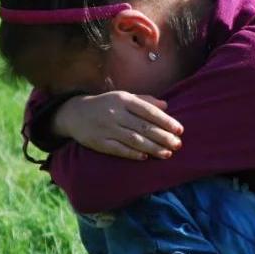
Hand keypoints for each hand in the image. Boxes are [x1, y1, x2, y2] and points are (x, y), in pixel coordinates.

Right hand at [53, 91, 183, 159]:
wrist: (75, 113)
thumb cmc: (105, 104)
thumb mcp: (123, 97)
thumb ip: (145, 101)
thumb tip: (166, 106)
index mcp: (123, 100)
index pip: (149, 111)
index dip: (166, 121)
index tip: (180, 130)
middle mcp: (115, 113)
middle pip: (143, 127)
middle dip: (163, 137)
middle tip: (178, 144)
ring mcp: (106, 128)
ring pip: (134, 139)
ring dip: (152, 147)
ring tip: (167, 153)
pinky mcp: (99, 142)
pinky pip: (118, 149)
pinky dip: (132, 153)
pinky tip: (145, 157)